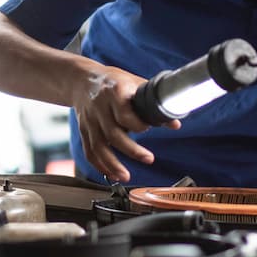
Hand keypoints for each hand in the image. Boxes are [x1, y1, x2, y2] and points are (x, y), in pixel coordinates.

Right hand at [70, 63, 179, 182]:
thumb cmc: (113, 81)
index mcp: (115, 92)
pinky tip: (112, 175)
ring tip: (126, 177)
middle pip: (113, 134)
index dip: (138, 124)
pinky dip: (100, 165)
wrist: (82, 80)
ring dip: (112, 164)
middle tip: (149, 159)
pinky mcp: (83, 130)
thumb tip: (175, 123)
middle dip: (132, 150)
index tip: (148, 128)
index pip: (125, 113)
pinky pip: (89, 151)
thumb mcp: (134, 84)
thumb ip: (153, 103)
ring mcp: (90, 120)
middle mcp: (100, 107)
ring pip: (99, 146)